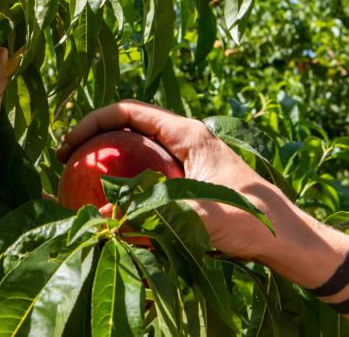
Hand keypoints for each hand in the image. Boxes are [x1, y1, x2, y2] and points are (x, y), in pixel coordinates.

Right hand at [57, 100, 302, 259]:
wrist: (285, 236)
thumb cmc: (248, 218)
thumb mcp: (197, 212)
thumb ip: (150, 210)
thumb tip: (101, 214)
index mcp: (186, 132)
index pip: (127, 111)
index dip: (91, 122)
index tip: (67, 145)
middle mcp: (184, 139)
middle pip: (127, 125)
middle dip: (93, 138)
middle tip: (64, 162)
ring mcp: (186, 159)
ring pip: (135, 148)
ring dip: (106, 158)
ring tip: (78, 179)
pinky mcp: (187, 179)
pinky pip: (145, 172)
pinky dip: (123, 180)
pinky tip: (110, 203)